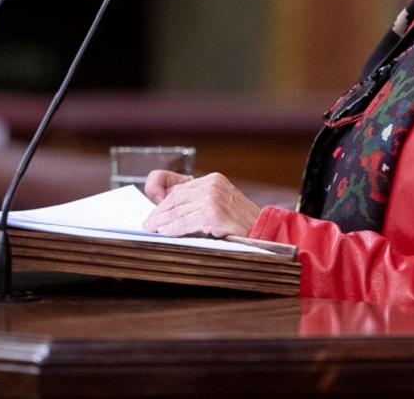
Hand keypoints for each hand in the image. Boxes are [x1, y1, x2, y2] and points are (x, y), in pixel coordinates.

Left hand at [142, 172, 260, 237]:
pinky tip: (165, 233)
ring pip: (179, 210)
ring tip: (153, 229)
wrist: (265, 232)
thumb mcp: (218, 205)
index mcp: (213, 180)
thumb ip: (194, 202)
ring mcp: (214, 198)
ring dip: (162, 222)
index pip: (178, 182)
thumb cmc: (240, 223)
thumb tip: (163, 208)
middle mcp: (213, 184)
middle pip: (176, 197)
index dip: (160, 188)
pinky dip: (173, 228)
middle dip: (159, 212)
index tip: (151, 198)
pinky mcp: (214, 213)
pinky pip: (186, 222)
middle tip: (148, 224)